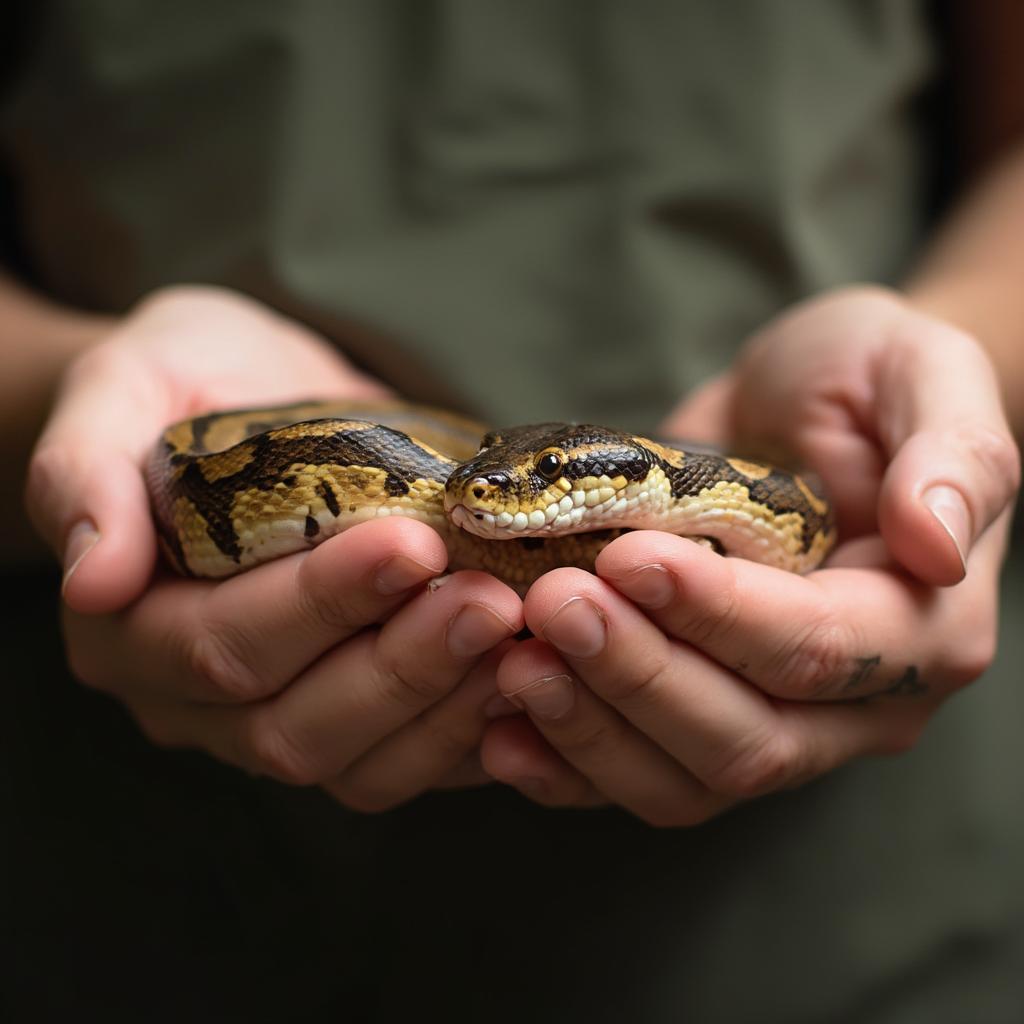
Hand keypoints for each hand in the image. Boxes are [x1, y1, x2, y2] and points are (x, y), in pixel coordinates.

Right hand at [29, 286, 522, 807]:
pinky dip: (475, 733)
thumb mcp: (123, 389)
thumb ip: (85, 471)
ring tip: (522, 634)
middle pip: (296, 726)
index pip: (222, 645)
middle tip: (489, 596)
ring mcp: (276, 720)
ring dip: (449, 707)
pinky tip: (531, 679)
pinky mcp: (354, 721)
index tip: (409, 542)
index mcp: (132, 629)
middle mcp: (197, 701)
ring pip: (361, 764)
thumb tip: (92, 574)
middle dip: (402, 664)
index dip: (317, 605)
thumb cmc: (187, 381)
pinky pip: (412, 762)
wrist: (258, 397)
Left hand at [480, 286, 1020, 823]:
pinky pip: (636, 777)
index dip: (717, 614)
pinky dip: (567, 765)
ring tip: (514, 660)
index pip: (814, 649)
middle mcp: (856, 702)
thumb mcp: (922, 374)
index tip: (628, 558)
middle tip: (552, 603)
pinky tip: (501, 732)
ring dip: (591, 727)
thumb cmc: (859, 382)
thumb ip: (954, 454)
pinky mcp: (700, 721)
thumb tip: (939, 543)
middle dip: (640, 675)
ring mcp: (776, 724)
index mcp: (921, 626)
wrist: (794, 408)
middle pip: (746, 738)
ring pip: (685, 778)